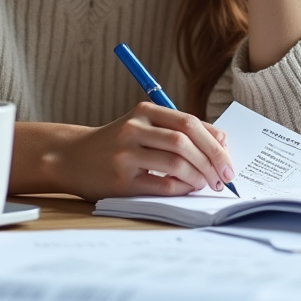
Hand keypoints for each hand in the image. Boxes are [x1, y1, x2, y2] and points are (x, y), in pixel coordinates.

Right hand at [56, 102, 235, 200]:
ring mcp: (126, 153)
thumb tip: (221, 142)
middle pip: (185, 141)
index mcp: (145, 110)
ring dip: (199, 176)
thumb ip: (177, 130)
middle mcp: (135, 128)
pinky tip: (187, 189)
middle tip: (224, 177)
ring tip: (207, 184)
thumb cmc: (117, 144)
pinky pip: (161, 184)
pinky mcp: (120, 179)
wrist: (71, 157)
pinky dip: (181, 188)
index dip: (214, 142)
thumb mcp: (144, 126)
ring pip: (176, 162)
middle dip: (212, 160)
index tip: (228, 159)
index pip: (190, 122)